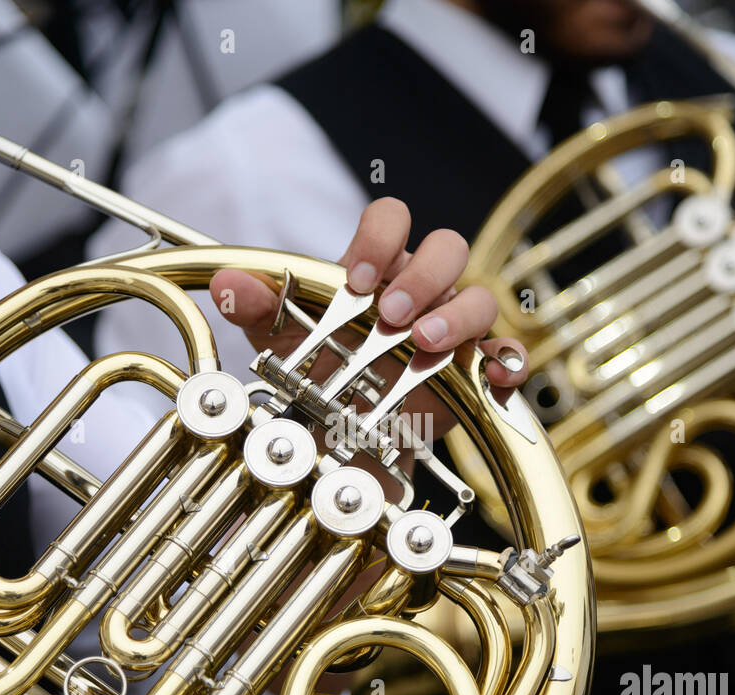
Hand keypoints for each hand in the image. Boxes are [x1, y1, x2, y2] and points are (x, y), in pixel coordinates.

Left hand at [207, 197, 529, 443]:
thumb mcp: (279, 340)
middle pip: (447, 248)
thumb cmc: (319, 370)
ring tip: (424, 342)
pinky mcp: (476, 370)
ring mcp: (455, 326)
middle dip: (424, 275)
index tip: (355, 280)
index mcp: (380, 266)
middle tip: (392, 314)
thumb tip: (227, 284)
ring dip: (457, 317)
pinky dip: (507, 361)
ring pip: (481, 298)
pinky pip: (508, 355)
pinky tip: (494, 374)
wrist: (343, 435)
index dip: (380, 239)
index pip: (391, 218)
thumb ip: (256, 308)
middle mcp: (424, 288)